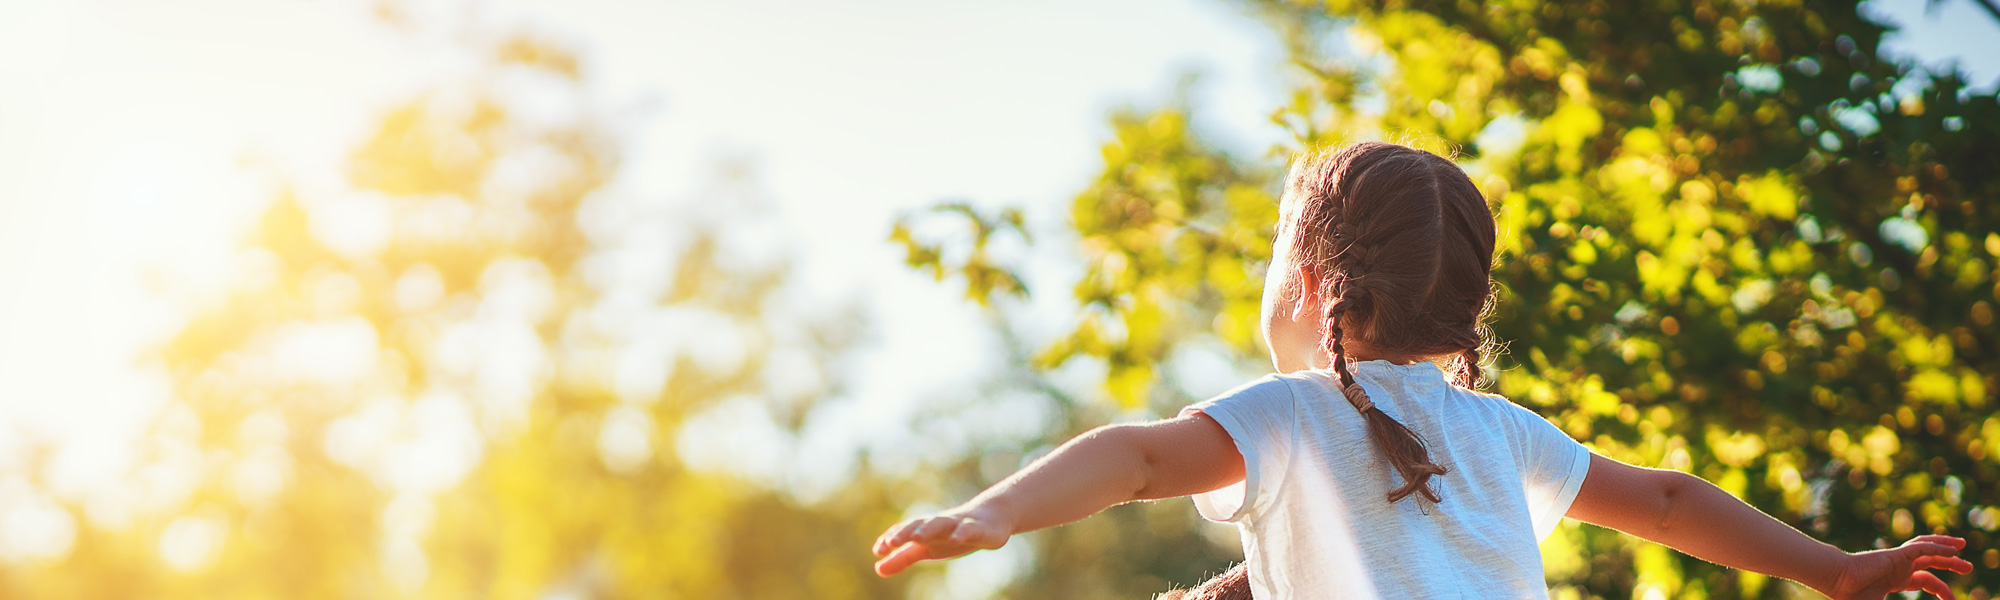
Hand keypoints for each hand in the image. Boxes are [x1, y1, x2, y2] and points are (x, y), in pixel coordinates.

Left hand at [871, 507, 1013, 576]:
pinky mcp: (978, 528)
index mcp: (925, 529)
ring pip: (942, 523)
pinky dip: (961, 533)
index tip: (878, 550)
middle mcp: (938, 524)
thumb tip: (878, 569)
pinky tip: (955, 540)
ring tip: (917, 537)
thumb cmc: (951, 535)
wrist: (990, 518)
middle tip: (891, 543)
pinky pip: (968, 529)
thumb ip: (902, 558)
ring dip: (929, 529)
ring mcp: (958, 524)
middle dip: (905, 532)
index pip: (905, 531)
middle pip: (920, 525)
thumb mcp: (926, 549)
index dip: (892, 539)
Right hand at [1823, 535, 1973, 599]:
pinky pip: (1922, 548)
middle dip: (1950, 564)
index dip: (1942, 588)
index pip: (1925, 580)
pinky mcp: (1897, 554)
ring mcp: (1898, 559)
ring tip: (1963, 547)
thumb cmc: (1849, 596)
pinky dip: (1938, 546)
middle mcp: (1900, 567)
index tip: (1952, 599)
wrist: (1836, 582)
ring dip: (1947, 548)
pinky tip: (1952, 548)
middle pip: (1931, 562)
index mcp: (1896, 580)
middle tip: (1968, 568)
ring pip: (1928, 549)